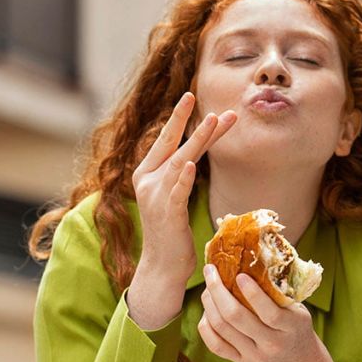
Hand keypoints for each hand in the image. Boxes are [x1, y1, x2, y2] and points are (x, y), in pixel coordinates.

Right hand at [132, 93, 236, 285]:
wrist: (163, 265)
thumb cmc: (172, 231)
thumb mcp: (173, 196)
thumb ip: (178, 175)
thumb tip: (193, 155)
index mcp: (147, 173)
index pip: (165, 140)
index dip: (177, 118)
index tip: (189, 96)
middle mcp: (147, 181)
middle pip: (173, 145)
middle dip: (190, 121)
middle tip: (203, 100)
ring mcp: (156, 197)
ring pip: (180, 161)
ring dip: (199, 140)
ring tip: (214, 121)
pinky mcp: (167, 214)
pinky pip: (177, 192)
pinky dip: (183, 177)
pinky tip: (191, 163)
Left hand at [198, 264, 338, 361]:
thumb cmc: (297, 328)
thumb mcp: (298, 311)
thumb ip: (280, 292)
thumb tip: (256, 259)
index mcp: (290, 328)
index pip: (268, 312)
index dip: (251, 292)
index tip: (239, 275)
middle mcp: (271, 344)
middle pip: (235, 317)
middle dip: (218, 290)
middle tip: (211, 271)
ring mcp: (253, 355)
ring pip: (221, 328)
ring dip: (209, 303)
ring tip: (208, 287)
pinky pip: (215, 344)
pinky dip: (206, 325)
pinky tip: (208, 310)